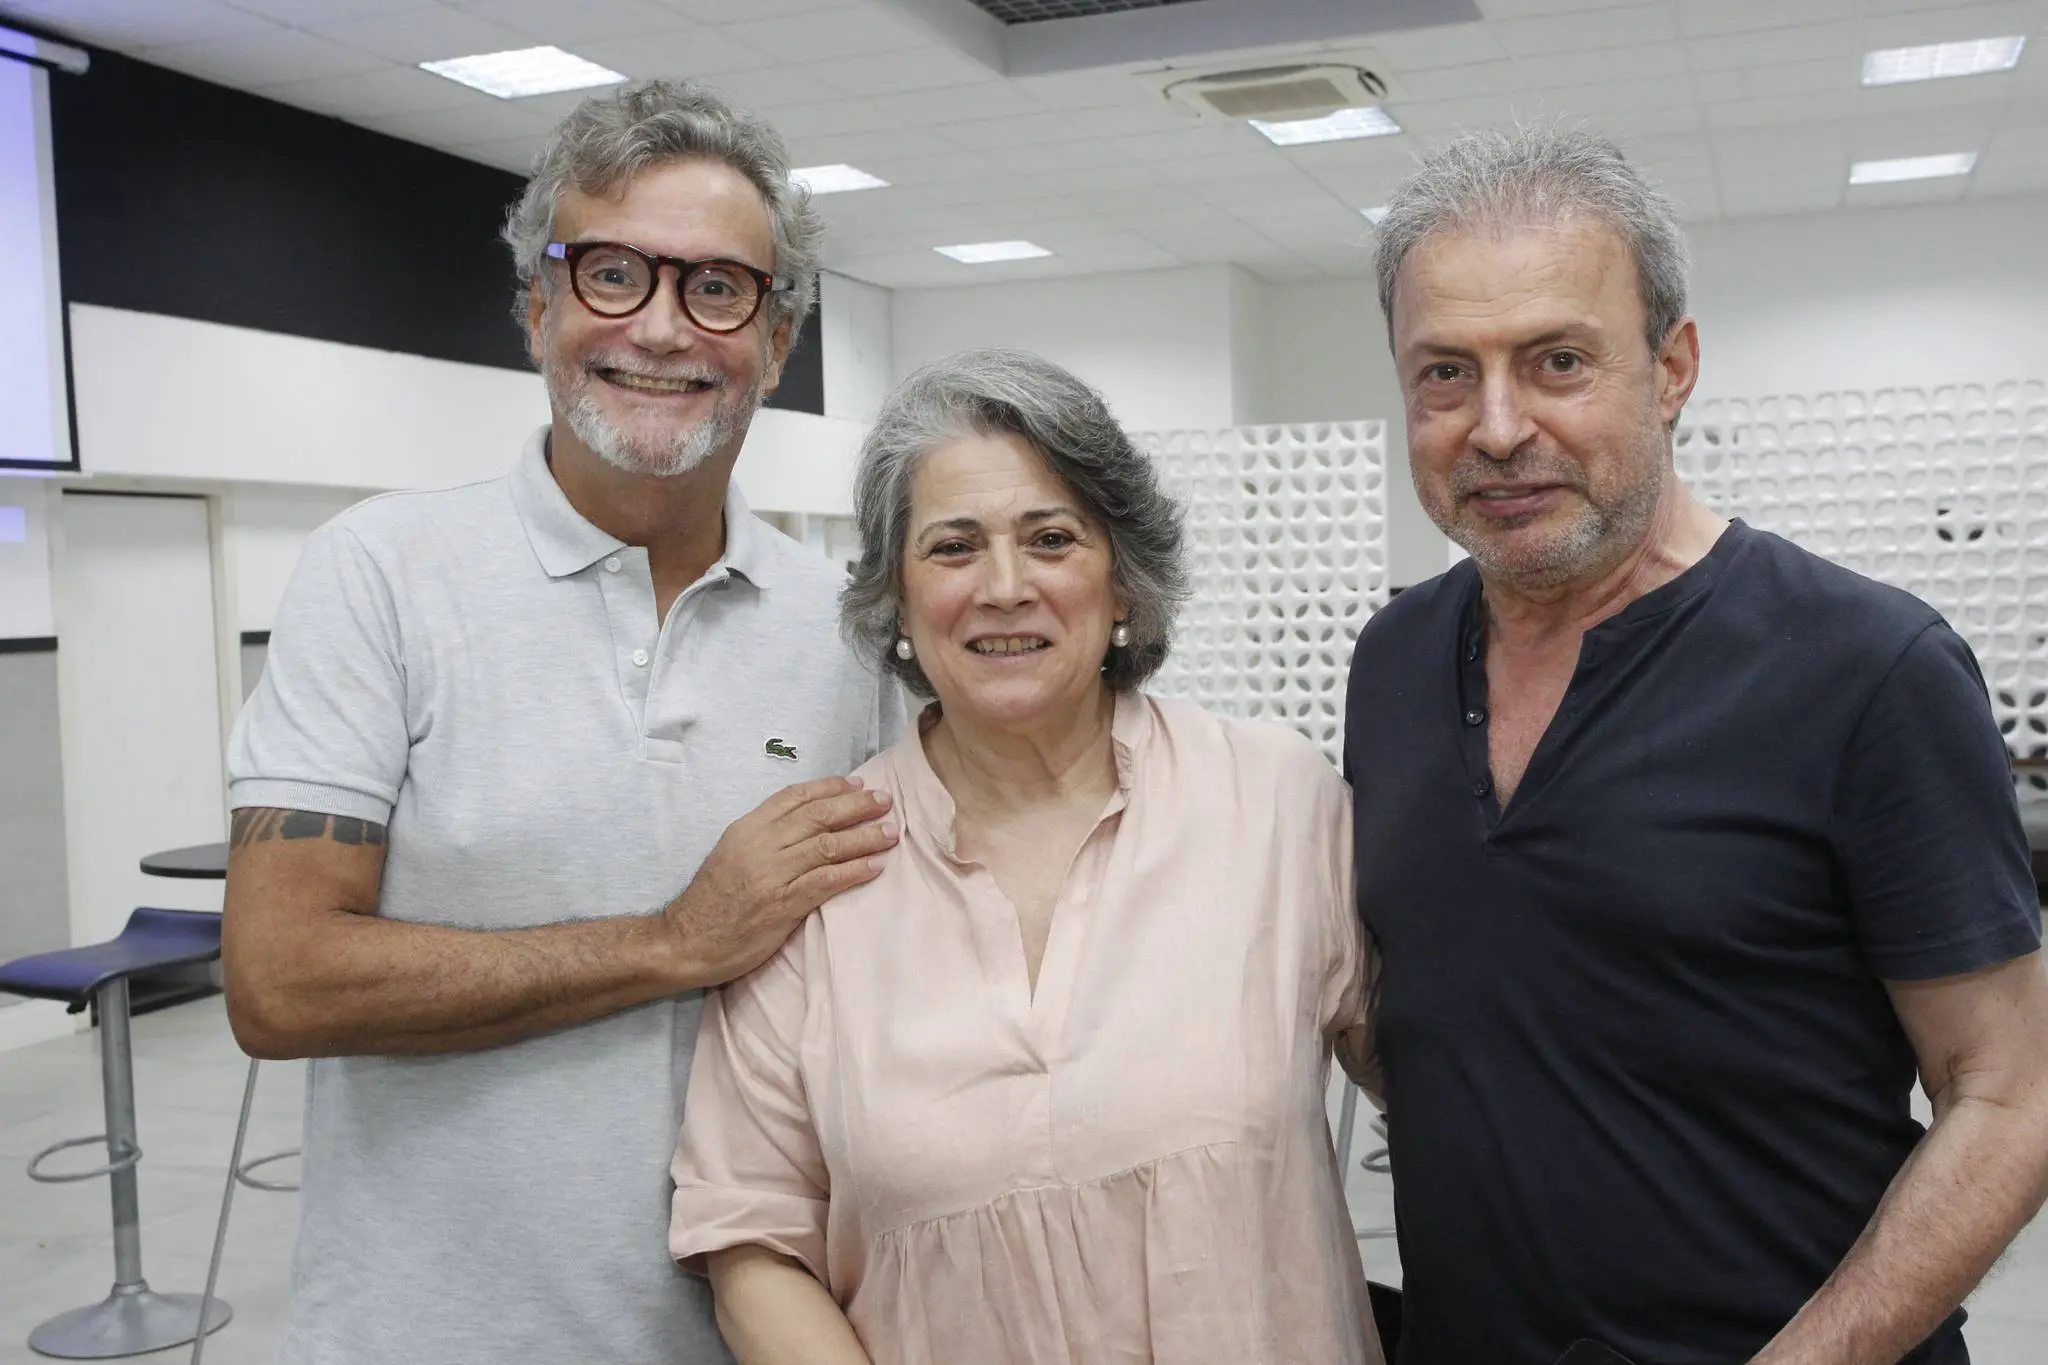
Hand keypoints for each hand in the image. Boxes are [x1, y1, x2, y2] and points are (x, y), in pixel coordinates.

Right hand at [664, 777, 897, 985]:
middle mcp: (760, 845)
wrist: (686, 941)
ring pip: (828, 845)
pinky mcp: (782, 905)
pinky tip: (876, 866)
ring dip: (864, 836)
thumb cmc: (712, 902)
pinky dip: (855, 871)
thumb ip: (765, 837)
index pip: (794, 796)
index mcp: (747, 828)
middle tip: (884, 800)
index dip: (829, 787)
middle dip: (855, 805)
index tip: (856, 783)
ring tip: (891, 831)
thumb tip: (805, 824)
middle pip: (817, 815)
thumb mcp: (732, 854)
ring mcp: (772, 875)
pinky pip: (826, 881)